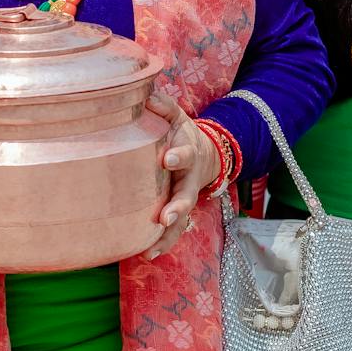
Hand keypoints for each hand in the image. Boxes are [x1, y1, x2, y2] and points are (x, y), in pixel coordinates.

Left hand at [142, 92, 214, 260]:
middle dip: (177, 206)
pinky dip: (163, 243)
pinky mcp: (179, 212)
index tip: (167, 159)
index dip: (178, 156)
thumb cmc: (180, 133)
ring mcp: (185, 198)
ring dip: (169, 234)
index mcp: (187, 152)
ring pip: (182, 219)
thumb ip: (163, 106)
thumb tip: (146, 95)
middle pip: (186, 194)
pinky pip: (174, 231)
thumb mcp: (176, 116)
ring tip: (153, 247)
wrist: (205, 153)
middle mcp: (188, 179)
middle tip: (166, 216)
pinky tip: (148, 255)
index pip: (184, 153)